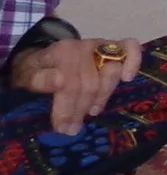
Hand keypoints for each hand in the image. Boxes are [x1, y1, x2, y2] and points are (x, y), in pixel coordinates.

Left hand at [11, 38, 144, 135]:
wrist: (43, 57)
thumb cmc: (36, 71)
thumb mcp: (26, 77)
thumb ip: (38, 79)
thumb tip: (59, 81)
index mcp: (58, 53)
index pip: (68, 84)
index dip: (66, 109)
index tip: (61, 128)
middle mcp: (81, 47)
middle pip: (89, 83)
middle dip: (80, 109)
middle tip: (72, 129)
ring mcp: (99, 45)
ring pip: (110, 72)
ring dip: (102, 96)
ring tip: (91, 112)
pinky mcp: (113, 46)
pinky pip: (129, 48)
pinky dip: (133, 62)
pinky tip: (127, 78)